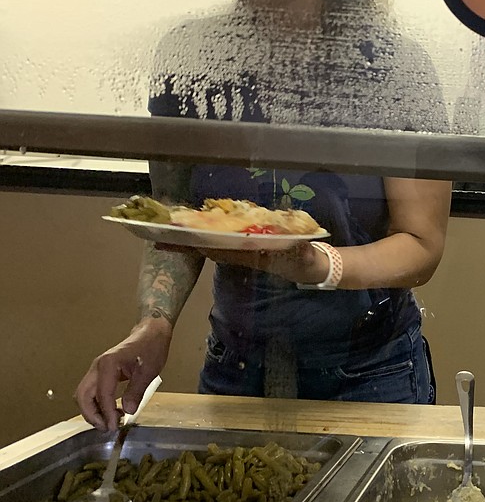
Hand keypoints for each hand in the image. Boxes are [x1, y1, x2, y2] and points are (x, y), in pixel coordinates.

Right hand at [76, 314, 172, 431]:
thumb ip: (136, 391)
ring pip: (84, 395)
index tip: (114, 426)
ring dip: (92, 411)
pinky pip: (92, 392)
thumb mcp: (148, 372)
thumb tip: (128, 411)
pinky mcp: (100, 373)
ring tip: (110, 421)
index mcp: (108, 365)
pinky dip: (97, 404)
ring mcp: (96, 370)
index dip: (106, 413)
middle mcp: (97, 367)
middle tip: (107, 427)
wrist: (150, 334)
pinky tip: (112, 411)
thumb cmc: (150, 349)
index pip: (102, 395)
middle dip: (91, 415)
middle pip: (83, 396)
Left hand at [160, 242, 326, 284]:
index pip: (220, 249)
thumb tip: (298, 246)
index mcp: (251, 255)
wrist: (308, 268)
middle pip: (207, 249)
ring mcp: (241, 252)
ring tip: (169, 234)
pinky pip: (220, 245)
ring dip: (190, 243)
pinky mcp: (243, 250)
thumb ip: (300, 250)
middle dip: (184, 245)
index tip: (178, 240)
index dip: (199, 244)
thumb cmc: (304, 259)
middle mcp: (241, 254)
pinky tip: (195, 234)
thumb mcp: (303, 254)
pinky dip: (205, 240)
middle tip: (158, 239)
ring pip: (210, 247)